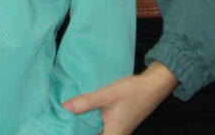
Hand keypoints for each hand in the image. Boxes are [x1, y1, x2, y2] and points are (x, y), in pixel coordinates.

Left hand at [62, 62, 177, 134]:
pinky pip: (101, 126)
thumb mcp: (107, 95)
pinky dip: (91, 121)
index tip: (61, 128)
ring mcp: (118, 130)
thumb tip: (64, 107)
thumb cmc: (133, 92)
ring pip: (96, 131)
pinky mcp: (118, 122)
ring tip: (68, 117)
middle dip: (78, 129)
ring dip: (84, 125)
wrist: (154, 85)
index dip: (75, 133)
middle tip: (61, 122)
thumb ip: (86, 102)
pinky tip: (82, 111)